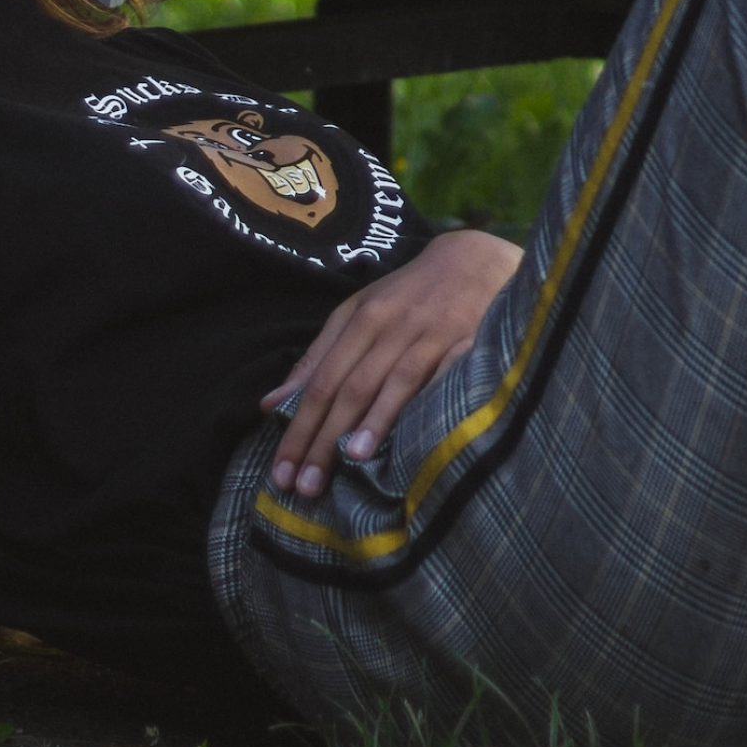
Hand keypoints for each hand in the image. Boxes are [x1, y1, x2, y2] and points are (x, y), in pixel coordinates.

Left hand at [262, 230, 521, 497]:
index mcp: (360, 319)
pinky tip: (418, 435)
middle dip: (324, 438)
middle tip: (305, 487)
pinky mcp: (470, 342)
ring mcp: (432, 335)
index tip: (281, 473)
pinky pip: (446, 377)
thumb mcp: (356, 314)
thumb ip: (317, 358)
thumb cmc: (408, 295)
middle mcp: (392, 327)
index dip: (299, 429)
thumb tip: (271, 406)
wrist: (475, 259)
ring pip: (395, 382)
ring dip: (372, 422)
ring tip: (351, 462)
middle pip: (350, 387)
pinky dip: (429, 404)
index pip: (320, 382)